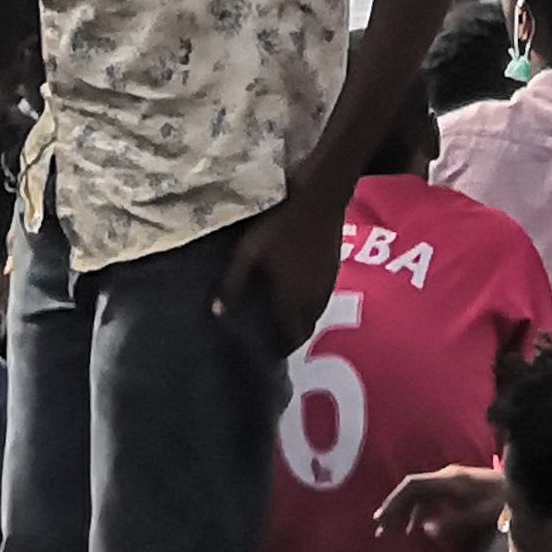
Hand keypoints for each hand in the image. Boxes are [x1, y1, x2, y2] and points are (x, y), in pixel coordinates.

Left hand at [216, 179, 344, 351]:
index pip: (292, 337)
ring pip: (316, 313)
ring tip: (283, 314)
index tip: (268, 353)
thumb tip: (217, 314)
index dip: (282, 349)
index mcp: (292, 300)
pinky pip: (323, 296)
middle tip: (273, 334)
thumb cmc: (280, 226)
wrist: (319, 198)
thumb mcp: (248, 253)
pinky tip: (297, 289)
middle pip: (307, 329)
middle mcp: (314, 298)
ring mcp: (328, 283)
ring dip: (302, 319)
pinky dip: (310, 302)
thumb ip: (233, 283)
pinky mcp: (335, 268)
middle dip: (292, 336)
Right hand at [376, 462, 510, 545]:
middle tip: (380, 529)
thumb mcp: (479, 515)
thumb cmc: (503, 502)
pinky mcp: (456, 487)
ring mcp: (451, 480)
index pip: (412, 486)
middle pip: (411, 489)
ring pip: (419, 494)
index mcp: (449, 480)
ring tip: (392, 531)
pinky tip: (415, 528)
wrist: (521, 487)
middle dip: (394, 508)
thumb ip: (452, 522)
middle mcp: (446, 476)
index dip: (395, 501)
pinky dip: (419, 512)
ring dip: (405, 512)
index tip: (382, 519)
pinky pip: (429, 498)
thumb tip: (424, 529)